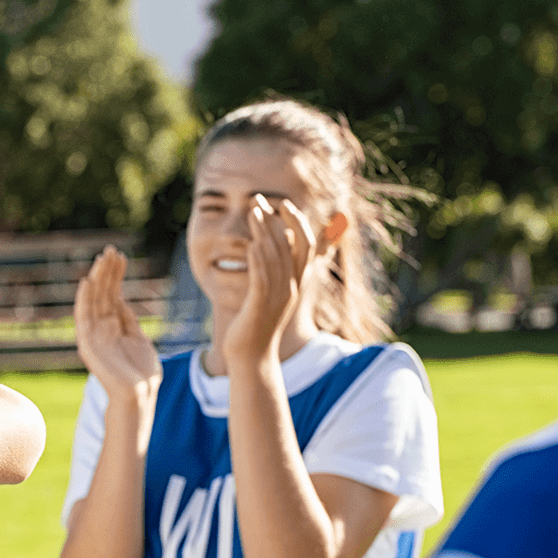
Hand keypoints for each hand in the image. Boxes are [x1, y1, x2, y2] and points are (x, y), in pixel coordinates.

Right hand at [73, 246, 159, 401]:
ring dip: (96, 280)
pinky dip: (84, 300)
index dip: (116, 276)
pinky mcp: (88, 344)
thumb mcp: (139, 338)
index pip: (113, 294)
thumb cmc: (142, 372)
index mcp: (114, 327)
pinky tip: (87, 282)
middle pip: (103, 294)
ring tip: (101, 259)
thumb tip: (120, 298)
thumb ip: (128, 319)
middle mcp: (101, 328)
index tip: (121, 256)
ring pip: (93, 301)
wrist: (139, 394)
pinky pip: (83, 317)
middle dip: (107, 272)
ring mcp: (94, 335)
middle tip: (111, 250)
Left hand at [222, 194, 312, 368]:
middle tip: (261, 199)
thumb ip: (276, 271)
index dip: (297, 223)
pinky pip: (262, 280)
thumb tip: (275, 246)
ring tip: (253, 211)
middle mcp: (292, 288)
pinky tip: (252, 244)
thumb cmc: (258, 324)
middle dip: (278, 220)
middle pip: (291, 246)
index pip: (305, 246)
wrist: (252, 358)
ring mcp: (278, 298)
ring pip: (276, 258)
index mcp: (296, 283)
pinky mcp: (260, 307)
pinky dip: (259, 260)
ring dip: (265, 232)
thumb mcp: (271, 294)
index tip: (282, 205)